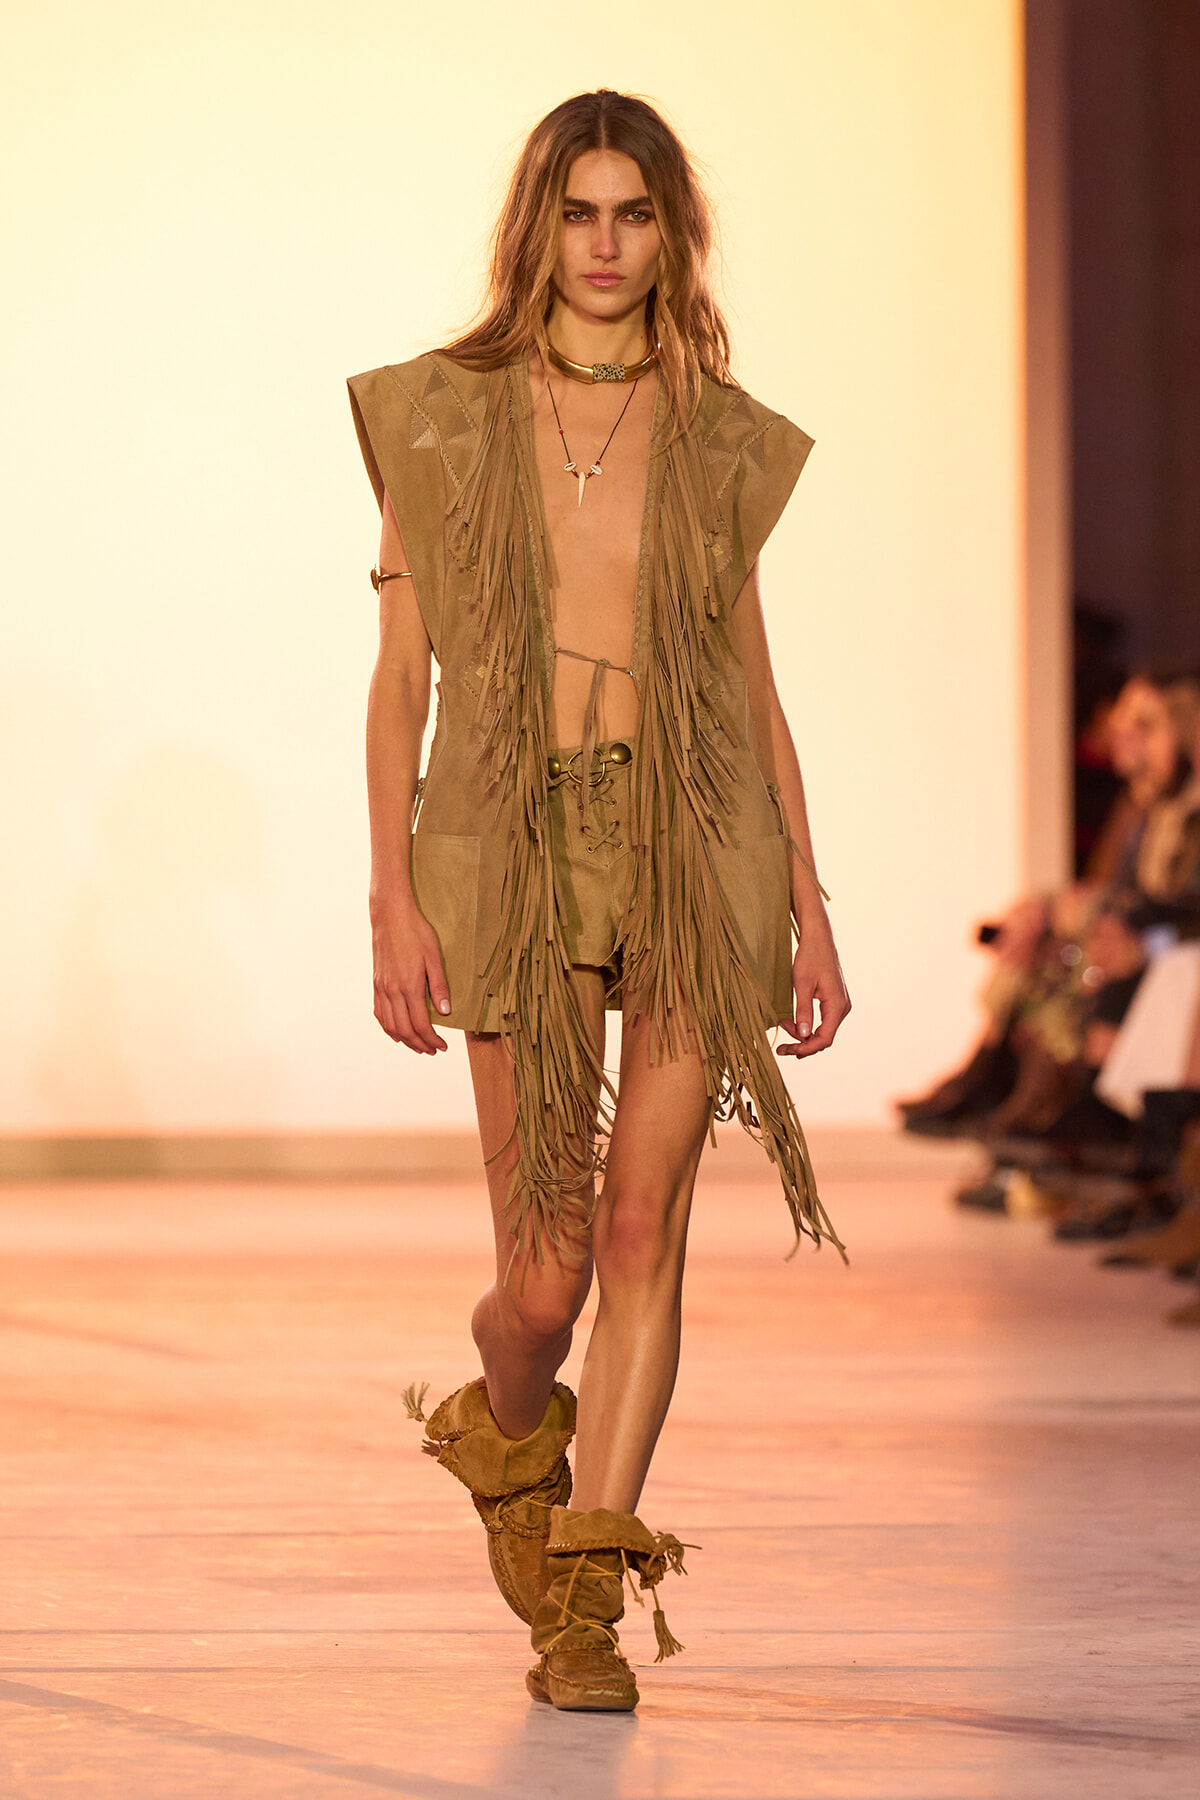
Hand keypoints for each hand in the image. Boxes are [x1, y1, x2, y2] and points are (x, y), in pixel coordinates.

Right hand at [371, 897, 451, 1053]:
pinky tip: (396, 1031)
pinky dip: (388, 1027)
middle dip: (420, 1044)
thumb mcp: (434, 956)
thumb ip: (439, 986)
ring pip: (389, 1025)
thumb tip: (445, 1011)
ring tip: (417, 1045)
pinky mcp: (376, 983)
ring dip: (404, 1040)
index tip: (443, 1046)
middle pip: (405, 1030)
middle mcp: (392, 991)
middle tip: (433, 1050)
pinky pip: (379, 1013)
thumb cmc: (416, 931)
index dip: (432, 1039)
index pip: (421, 1025)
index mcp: (409, 986)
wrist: (390, 915)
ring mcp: (381, 988)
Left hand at [777, 912, 850, 1058]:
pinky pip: (823, 1021)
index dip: (806, 1049)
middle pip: (824, 1037)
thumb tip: (803, 1036)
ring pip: (823, 1030)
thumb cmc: (809, 957)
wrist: (818, 939)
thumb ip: (803, 1011)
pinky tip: (792, 1024)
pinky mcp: (835, 1001)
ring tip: (783, 1026)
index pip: (824, 1039)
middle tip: (781, 1047)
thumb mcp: (801, 984)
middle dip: (802, 1044)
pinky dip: (808, 1026)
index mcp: (837, 1005)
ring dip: (803, 1034)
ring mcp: (840, 1005)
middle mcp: (843, 1008)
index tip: (789, 1051)